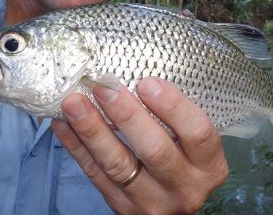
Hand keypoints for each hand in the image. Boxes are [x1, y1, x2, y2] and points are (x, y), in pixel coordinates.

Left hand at [51, 77, 227, 214]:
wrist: (172, 204)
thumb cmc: (183, 159)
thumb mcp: (191, 142)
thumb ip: (174, 117)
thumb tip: (133, 71)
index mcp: (209, 165)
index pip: (198, 133)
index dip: (173, 106)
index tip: (146, 81)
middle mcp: (185, 188)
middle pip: (155, 151)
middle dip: (126, 116)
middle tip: (103, 87)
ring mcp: (152, 203)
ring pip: (119, 166)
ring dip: (93, 131)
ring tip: (73, 103)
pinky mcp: (123, 209)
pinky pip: (95, 176)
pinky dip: (77, 148)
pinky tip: (63, 124)